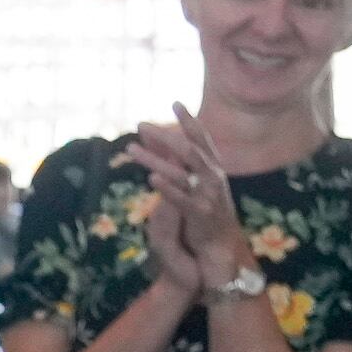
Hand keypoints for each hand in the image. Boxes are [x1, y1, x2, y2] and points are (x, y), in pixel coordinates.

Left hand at [127, 108, 251, 289]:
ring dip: (154, 158)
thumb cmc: (207, 215)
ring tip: (130, 149)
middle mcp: (214, 178)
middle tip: (141, 124)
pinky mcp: (200, 214)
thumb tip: (164, 144)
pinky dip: (167, 187)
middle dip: (165, 135)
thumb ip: (183, 165)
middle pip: (189, 150)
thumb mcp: (196, 186)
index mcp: (213, 169)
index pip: (202, 140)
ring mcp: (208, 195)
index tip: (176, 103)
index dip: (190, 121)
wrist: (221, 248)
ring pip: (180, 171)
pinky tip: (152, 177)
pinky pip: (182, 197)